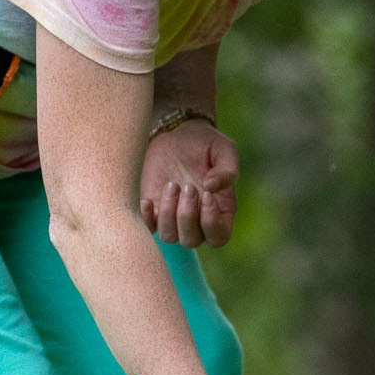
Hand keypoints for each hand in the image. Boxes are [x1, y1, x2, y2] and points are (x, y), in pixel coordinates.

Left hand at [140, 120, 237, 247]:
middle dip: (187, 215)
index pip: (219, 237)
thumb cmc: (206, 142)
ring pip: (170, 237)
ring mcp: (174, 217)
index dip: (212, 223)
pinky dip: (147, 218)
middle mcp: (198, 220)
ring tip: (171, 185)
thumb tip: (211, 188)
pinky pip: (149, 228)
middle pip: (192, 240)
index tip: (206, 194)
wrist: (177, 133)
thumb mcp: (224, 149)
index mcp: (221, 211)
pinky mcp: (154, 210)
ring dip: (168, 213)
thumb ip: (226, 170)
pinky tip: (149, 200)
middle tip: (187, 185)